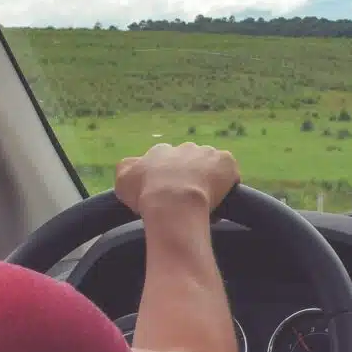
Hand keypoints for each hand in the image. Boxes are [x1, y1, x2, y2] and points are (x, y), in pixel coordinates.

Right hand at [115, 142, 238, 215]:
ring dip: (208, 181)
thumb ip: (126, 170)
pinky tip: (221, 200)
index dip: (166, 179)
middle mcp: (183, 148)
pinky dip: (227, 184)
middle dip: (188, 178)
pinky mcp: (226, 161)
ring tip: (205, 204)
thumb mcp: (122, 181)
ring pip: (210, 166)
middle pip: (188, 162)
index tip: (167, 195)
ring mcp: (206, 153)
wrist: (173, 201)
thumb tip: (130, 167)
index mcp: (160, 152)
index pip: (164, 161)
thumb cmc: (146, 194)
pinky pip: (229, 172)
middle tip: (186, 201)